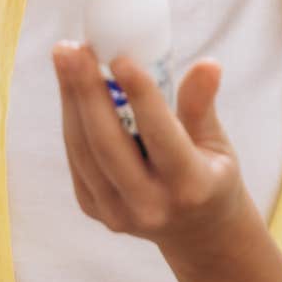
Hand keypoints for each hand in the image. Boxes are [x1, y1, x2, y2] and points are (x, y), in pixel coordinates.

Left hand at [51, 42, 251, 255]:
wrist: (196, 233)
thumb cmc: (210, 175)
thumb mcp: (217, 144)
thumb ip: (202, 106)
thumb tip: (208, 64)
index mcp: (191, 187)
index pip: (161, 136)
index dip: (140, 96)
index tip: (121, 57)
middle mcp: (150, 206)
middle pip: (108, 144)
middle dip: (86, 92)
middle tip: (73, 48)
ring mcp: (117, 213)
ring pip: (83, 149)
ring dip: (70, 99)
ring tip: (64, 56)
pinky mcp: (94, 210)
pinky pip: (75, 158)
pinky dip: (70, 118)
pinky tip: (68, 84)